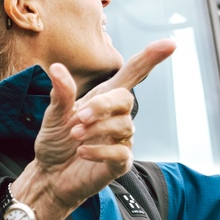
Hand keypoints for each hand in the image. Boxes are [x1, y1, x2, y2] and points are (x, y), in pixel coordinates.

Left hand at [10, 41, 177, 219]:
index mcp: (104, 98)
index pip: (132, 75)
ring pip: (124, 126)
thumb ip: (61, 93)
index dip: (150, 59)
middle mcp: (117, 117)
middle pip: (127, 99)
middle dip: (102, 105)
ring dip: (97, 128)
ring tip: (75, 135)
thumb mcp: (54, 114)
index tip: (170, 44)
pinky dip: (100, 150)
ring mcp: (121, 140)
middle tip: (78, 116)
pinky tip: (82, 152)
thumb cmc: (56, 141)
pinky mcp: (120, 163)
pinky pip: (121, 153)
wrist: (49, 175)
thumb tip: (57, 68)